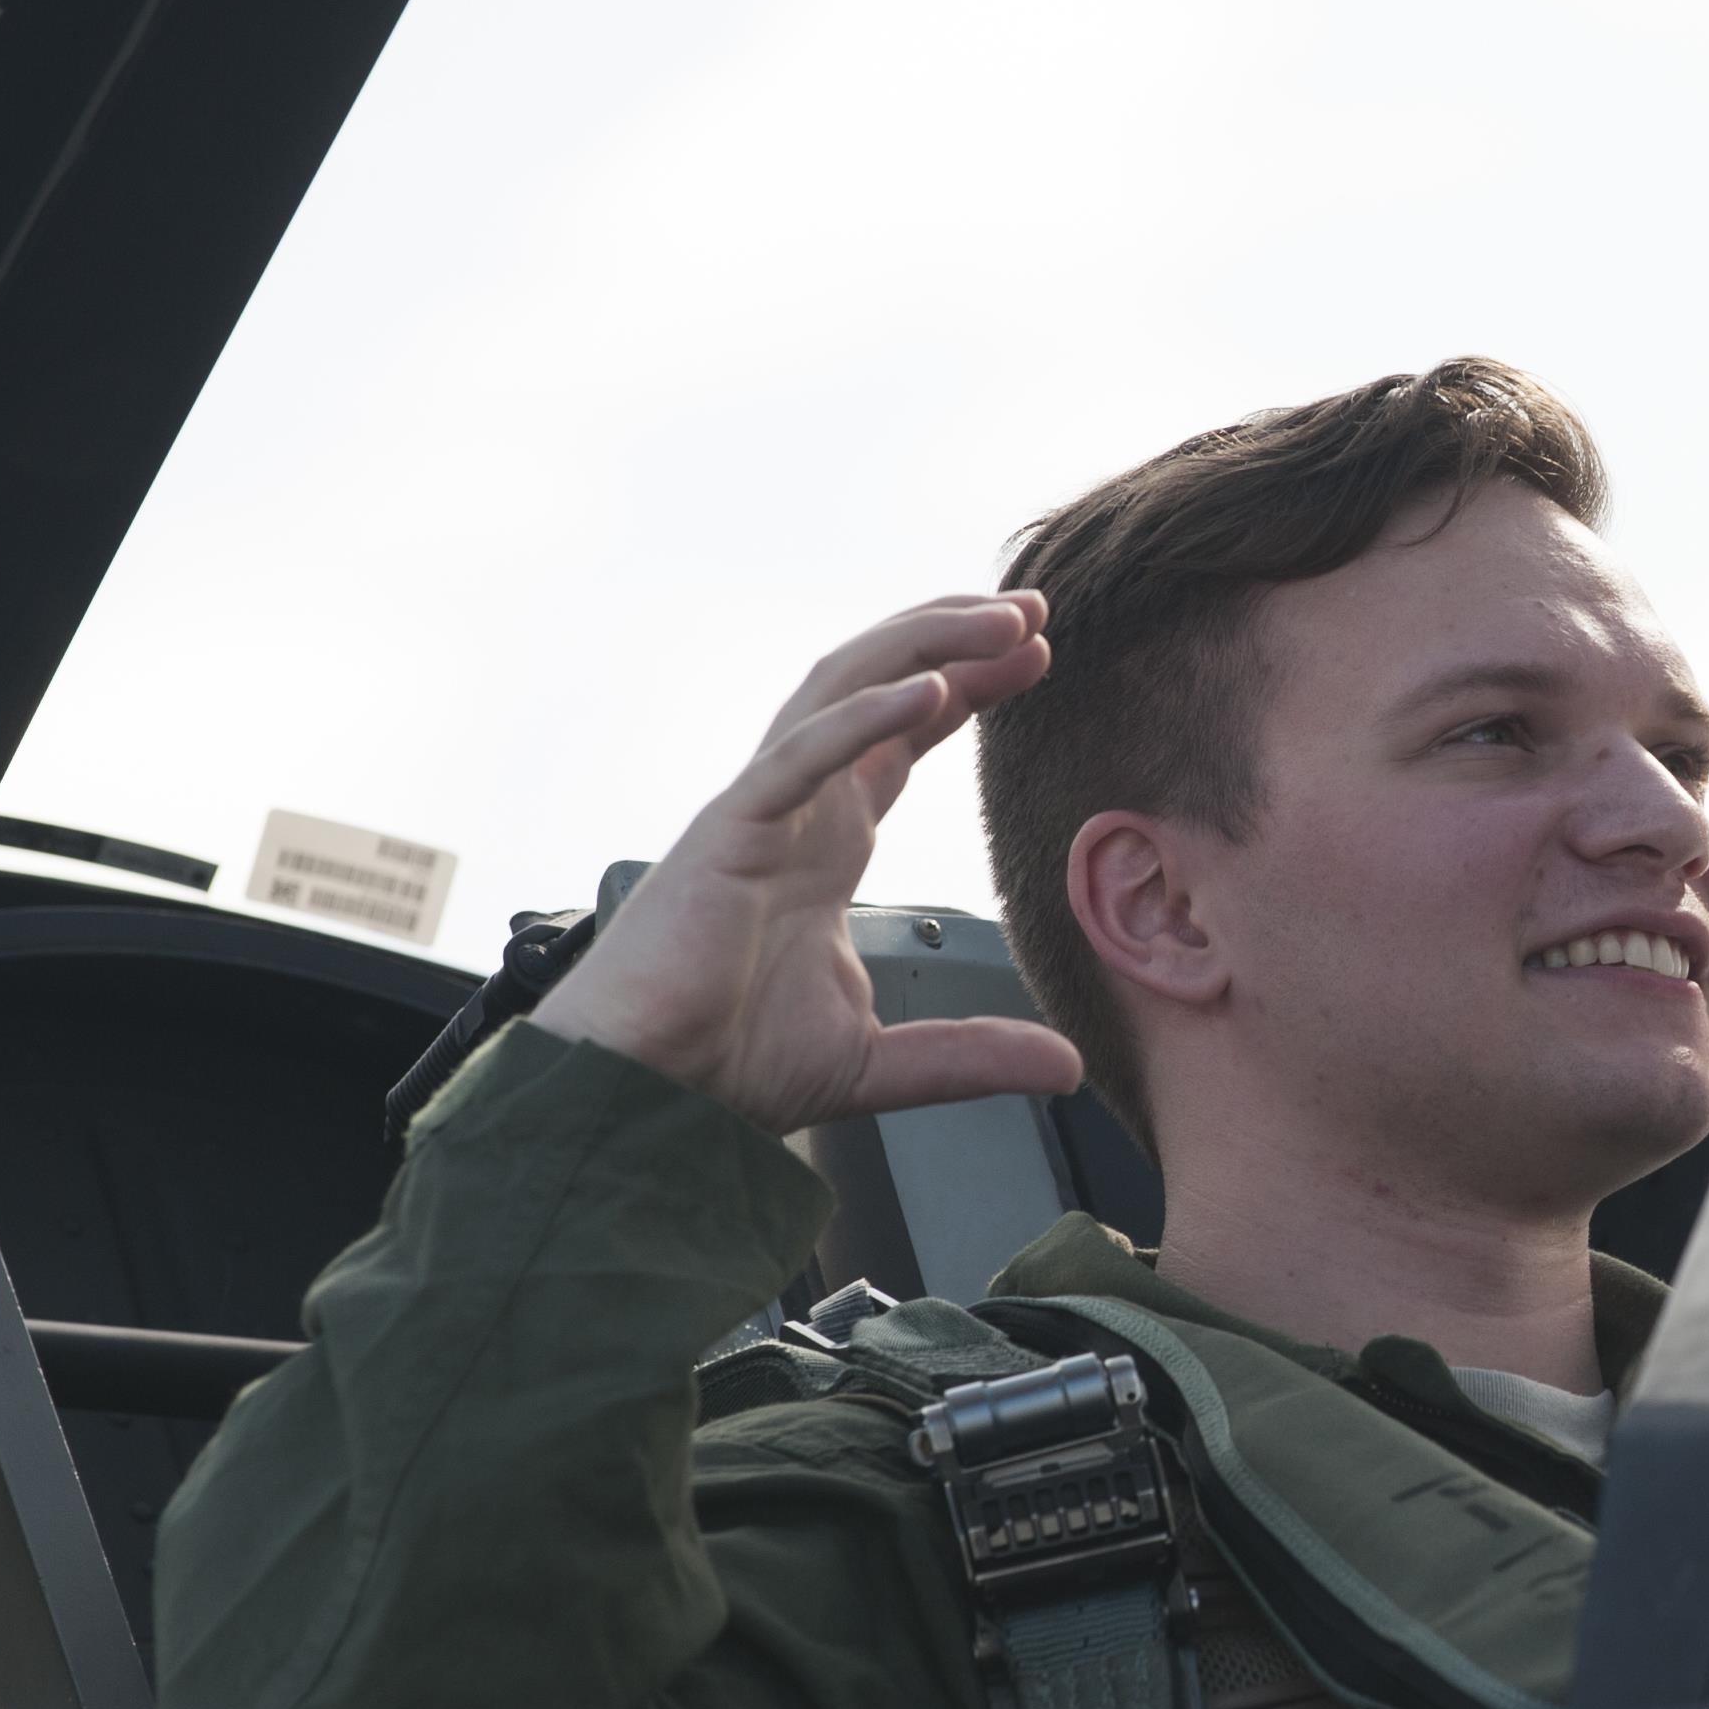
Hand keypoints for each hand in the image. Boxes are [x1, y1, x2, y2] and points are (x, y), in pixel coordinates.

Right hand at [530, 596, 1085, 1132]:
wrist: (644, 1096)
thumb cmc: (727, 1065)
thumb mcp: (882, 1062)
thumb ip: (971, 1053)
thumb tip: (1064, 1066)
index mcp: (827, 844)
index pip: (904, 739)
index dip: (967, 688)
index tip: (1035, 655)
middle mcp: (797, 810)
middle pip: (880, 689)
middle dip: (955, 641)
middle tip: (1031, 612)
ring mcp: (760, 812)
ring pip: (840, 693)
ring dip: (921, 648)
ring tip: (998, 622)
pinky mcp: (727, 834)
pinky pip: (797, 757)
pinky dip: (859, 717)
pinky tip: (924, 691)